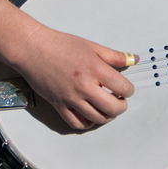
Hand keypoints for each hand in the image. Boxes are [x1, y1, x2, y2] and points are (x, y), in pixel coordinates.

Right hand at [10, 26, 136, 129]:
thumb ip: (114, 56)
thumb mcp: (91, 46)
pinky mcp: (59, 105)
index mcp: (94, 69)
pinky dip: (87, 123)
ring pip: (97, 118)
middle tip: (121, 101)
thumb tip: (134, 59)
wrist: (33, 50)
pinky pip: (76, 123)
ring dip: (107, 116)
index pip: (122, 87)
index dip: (129, 90)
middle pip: (113, 108)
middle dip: (122, 106)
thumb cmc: (60, 45)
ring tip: (108, 108)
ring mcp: (71, 98)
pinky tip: (91, 116)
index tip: (127, 89)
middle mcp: (84, 86)